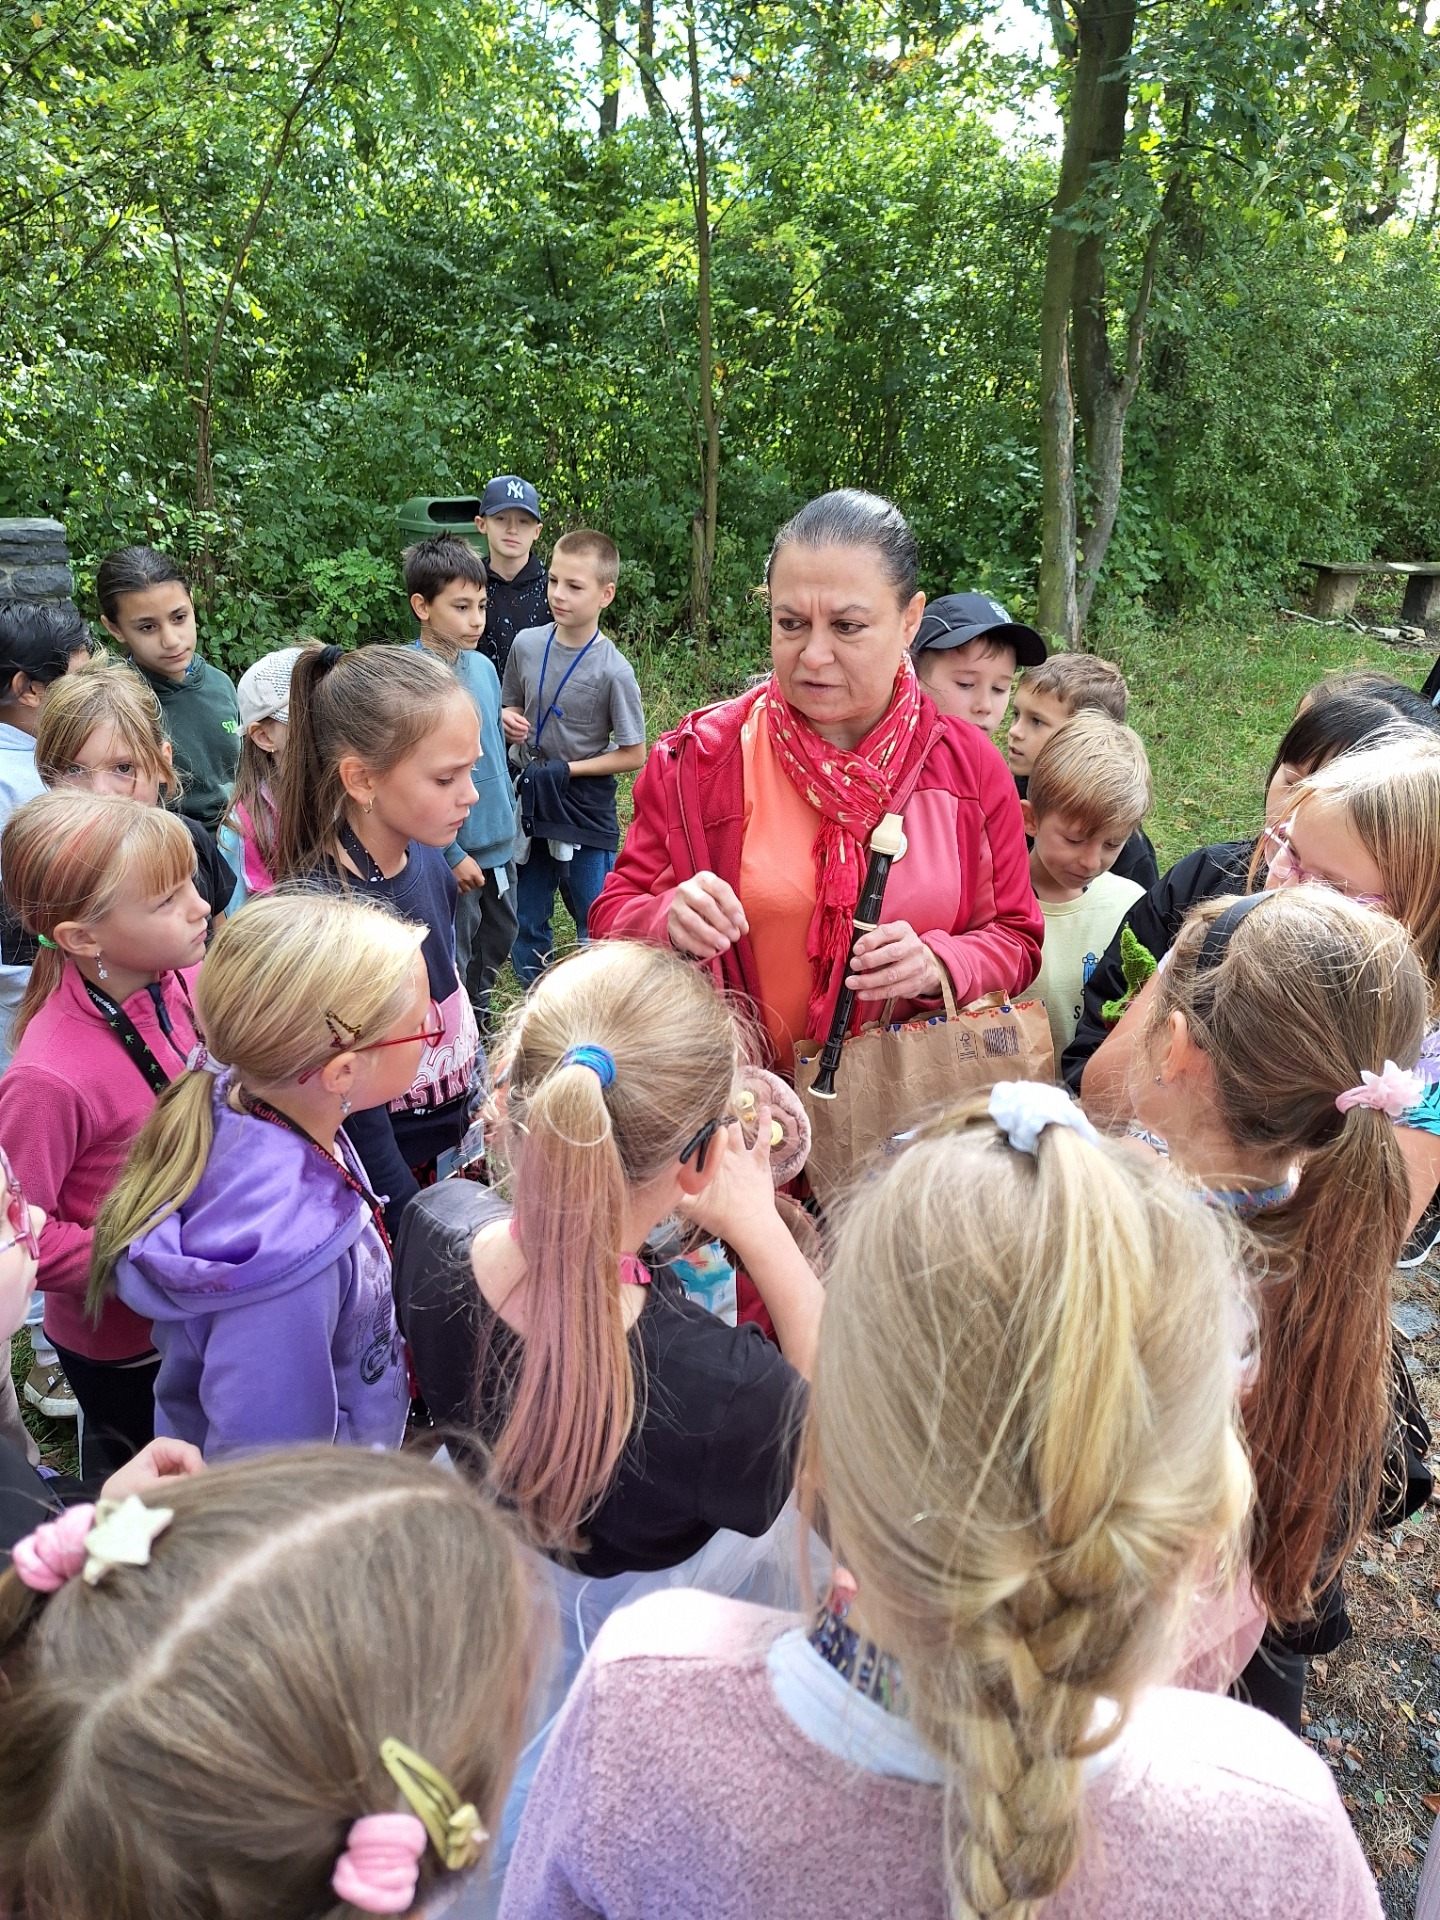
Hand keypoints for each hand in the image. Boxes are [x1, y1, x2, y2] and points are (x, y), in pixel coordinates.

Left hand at [100, 1436, 204, 1500]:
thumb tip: (200, 1487)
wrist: (108, 1512)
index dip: (197, 1468)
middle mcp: (170, 1456)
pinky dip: (189, 1496)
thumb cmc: (122, 1493)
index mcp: (162, 1447)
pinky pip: (188, 1488)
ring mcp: (173, 1471)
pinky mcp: (174, 1485)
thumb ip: (172, 1484)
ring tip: (189, 1504)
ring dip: (193, 1490)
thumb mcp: (145, 1488)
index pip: (189, 1452)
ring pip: (194, 1477)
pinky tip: (185, 1506)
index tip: (201, 1489)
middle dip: (196, 1480)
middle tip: (196, 1499)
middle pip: (194, 1464)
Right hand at [452, 855, 485, 894]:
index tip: (477, 880)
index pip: (481, 884)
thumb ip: (479, 871)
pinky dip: (460, 889)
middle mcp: (468, 879)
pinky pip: (459, 891)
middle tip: (470, 879)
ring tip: (464, 882)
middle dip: (473, 884)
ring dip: (466, 887)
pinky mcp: (453, 883)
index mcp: (474, 873)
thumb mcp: (473, 862)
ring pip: (466, 890)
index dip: (479, 882)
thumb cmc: (462, 858)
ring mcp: (460, 882)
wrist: (450, 856)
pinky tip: (460, 884)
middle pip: (473, 887)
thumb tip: (482, 879)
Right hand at [501, 707, 530, 744]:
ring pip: (510, 737)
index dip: (521, 727)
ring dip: (519, 738)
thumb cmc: (508, 716)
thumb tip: (528, 725)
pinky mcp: (502, 736)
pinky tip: (521, 741)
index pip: (514, 724)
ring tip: (525, 737)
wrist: (498, 718)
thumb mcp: (514, 714)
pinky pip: (509, 740)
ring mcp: (501, 731)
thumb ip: (522, 719)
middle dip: (521, 733)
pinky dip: (516, 741)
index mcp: (505, 717)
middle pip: (512, 731)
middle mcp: (502, 725)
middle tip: (526, 732)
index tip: (527, 728)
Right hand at [667, 872, 747, 959]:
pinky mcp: (671, 923)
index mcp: (704, 879)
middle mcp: (687, 889)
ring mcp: (676, 906)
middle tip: (734, 937)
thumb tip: (742, 929)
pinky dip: (697, 946)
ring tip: (725, 945)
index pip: (719, 888)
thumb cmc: (713, 904)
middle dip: (721, 922)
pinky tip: (711, 952)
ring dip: (710, 935)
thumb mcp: (724, 902)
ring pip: (690, 920)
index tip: (741, 923)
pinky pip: (682, 936)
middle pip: (704, 903)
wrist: (688, 909)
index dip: (731, 906)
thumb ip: (735, 914)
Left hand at [679, 1106, 776, 1247]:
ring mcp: (741, 1158)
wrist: (750, 1227)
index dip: (693, 1130)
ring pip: (737, 1131)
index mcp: (707, 1165)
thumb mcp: (694, 1205)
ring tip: (730, 1100)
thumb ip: (677, 1192)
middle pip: (716, 1133)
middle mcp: (723, 1158)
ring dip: (734, 1118)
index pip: (698, 1143)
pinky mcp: (759, 1160)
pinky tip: (763, 1108)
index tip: (685, 1112)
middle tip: (706, 1099)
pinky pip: (763, 1138)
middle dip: (712, 1120)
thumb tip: (655, 1183)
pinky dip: (764, 1124)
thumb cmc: (720, 1217)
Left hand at [846, 921, 943, 999]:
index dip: (870, 941)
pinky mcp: (914, 984)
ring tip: (852, 982)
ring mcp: (916, 966)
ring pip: (891, 975)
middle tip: (854, 965)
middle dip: (869, 960)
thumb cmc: (899, 947)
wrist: (924, 963)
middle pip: (892, 954)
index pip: (886, 933)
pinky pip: (892, 991)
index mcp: (903, 931)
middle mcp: (913, 947)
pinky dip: (875, 993)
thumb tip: (857, 951)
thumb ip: (873, 940)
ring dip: (868, 981)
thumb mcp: (889, 936)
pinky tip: (863, 994)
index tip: (856, 949)